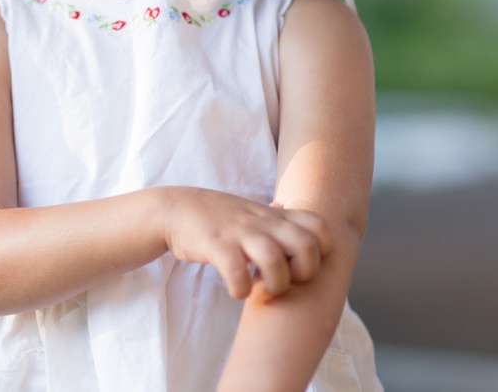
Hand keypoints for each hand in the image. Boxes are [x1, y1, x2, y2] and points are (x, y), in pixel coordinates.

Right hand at [161, 188, 332, 298]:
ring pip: (274, 260)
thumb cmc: (217, 215)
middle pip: (307, 245)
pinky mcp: (215, 244)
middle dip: (304, 272)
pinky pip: (236, 272)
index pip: (320, 226)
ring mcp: (239, 232)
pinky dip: (240, 289)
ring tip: (262, 290)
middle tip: (287, 280)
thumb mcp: (249, 210)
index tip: (302, 264)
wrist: (175, 209)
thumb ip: (272, 213)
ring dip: (274, 284)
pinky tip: (236, 290)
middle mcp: (262, 221)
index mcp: (275, 216)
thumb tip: (286, 208)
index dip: (322, 250)